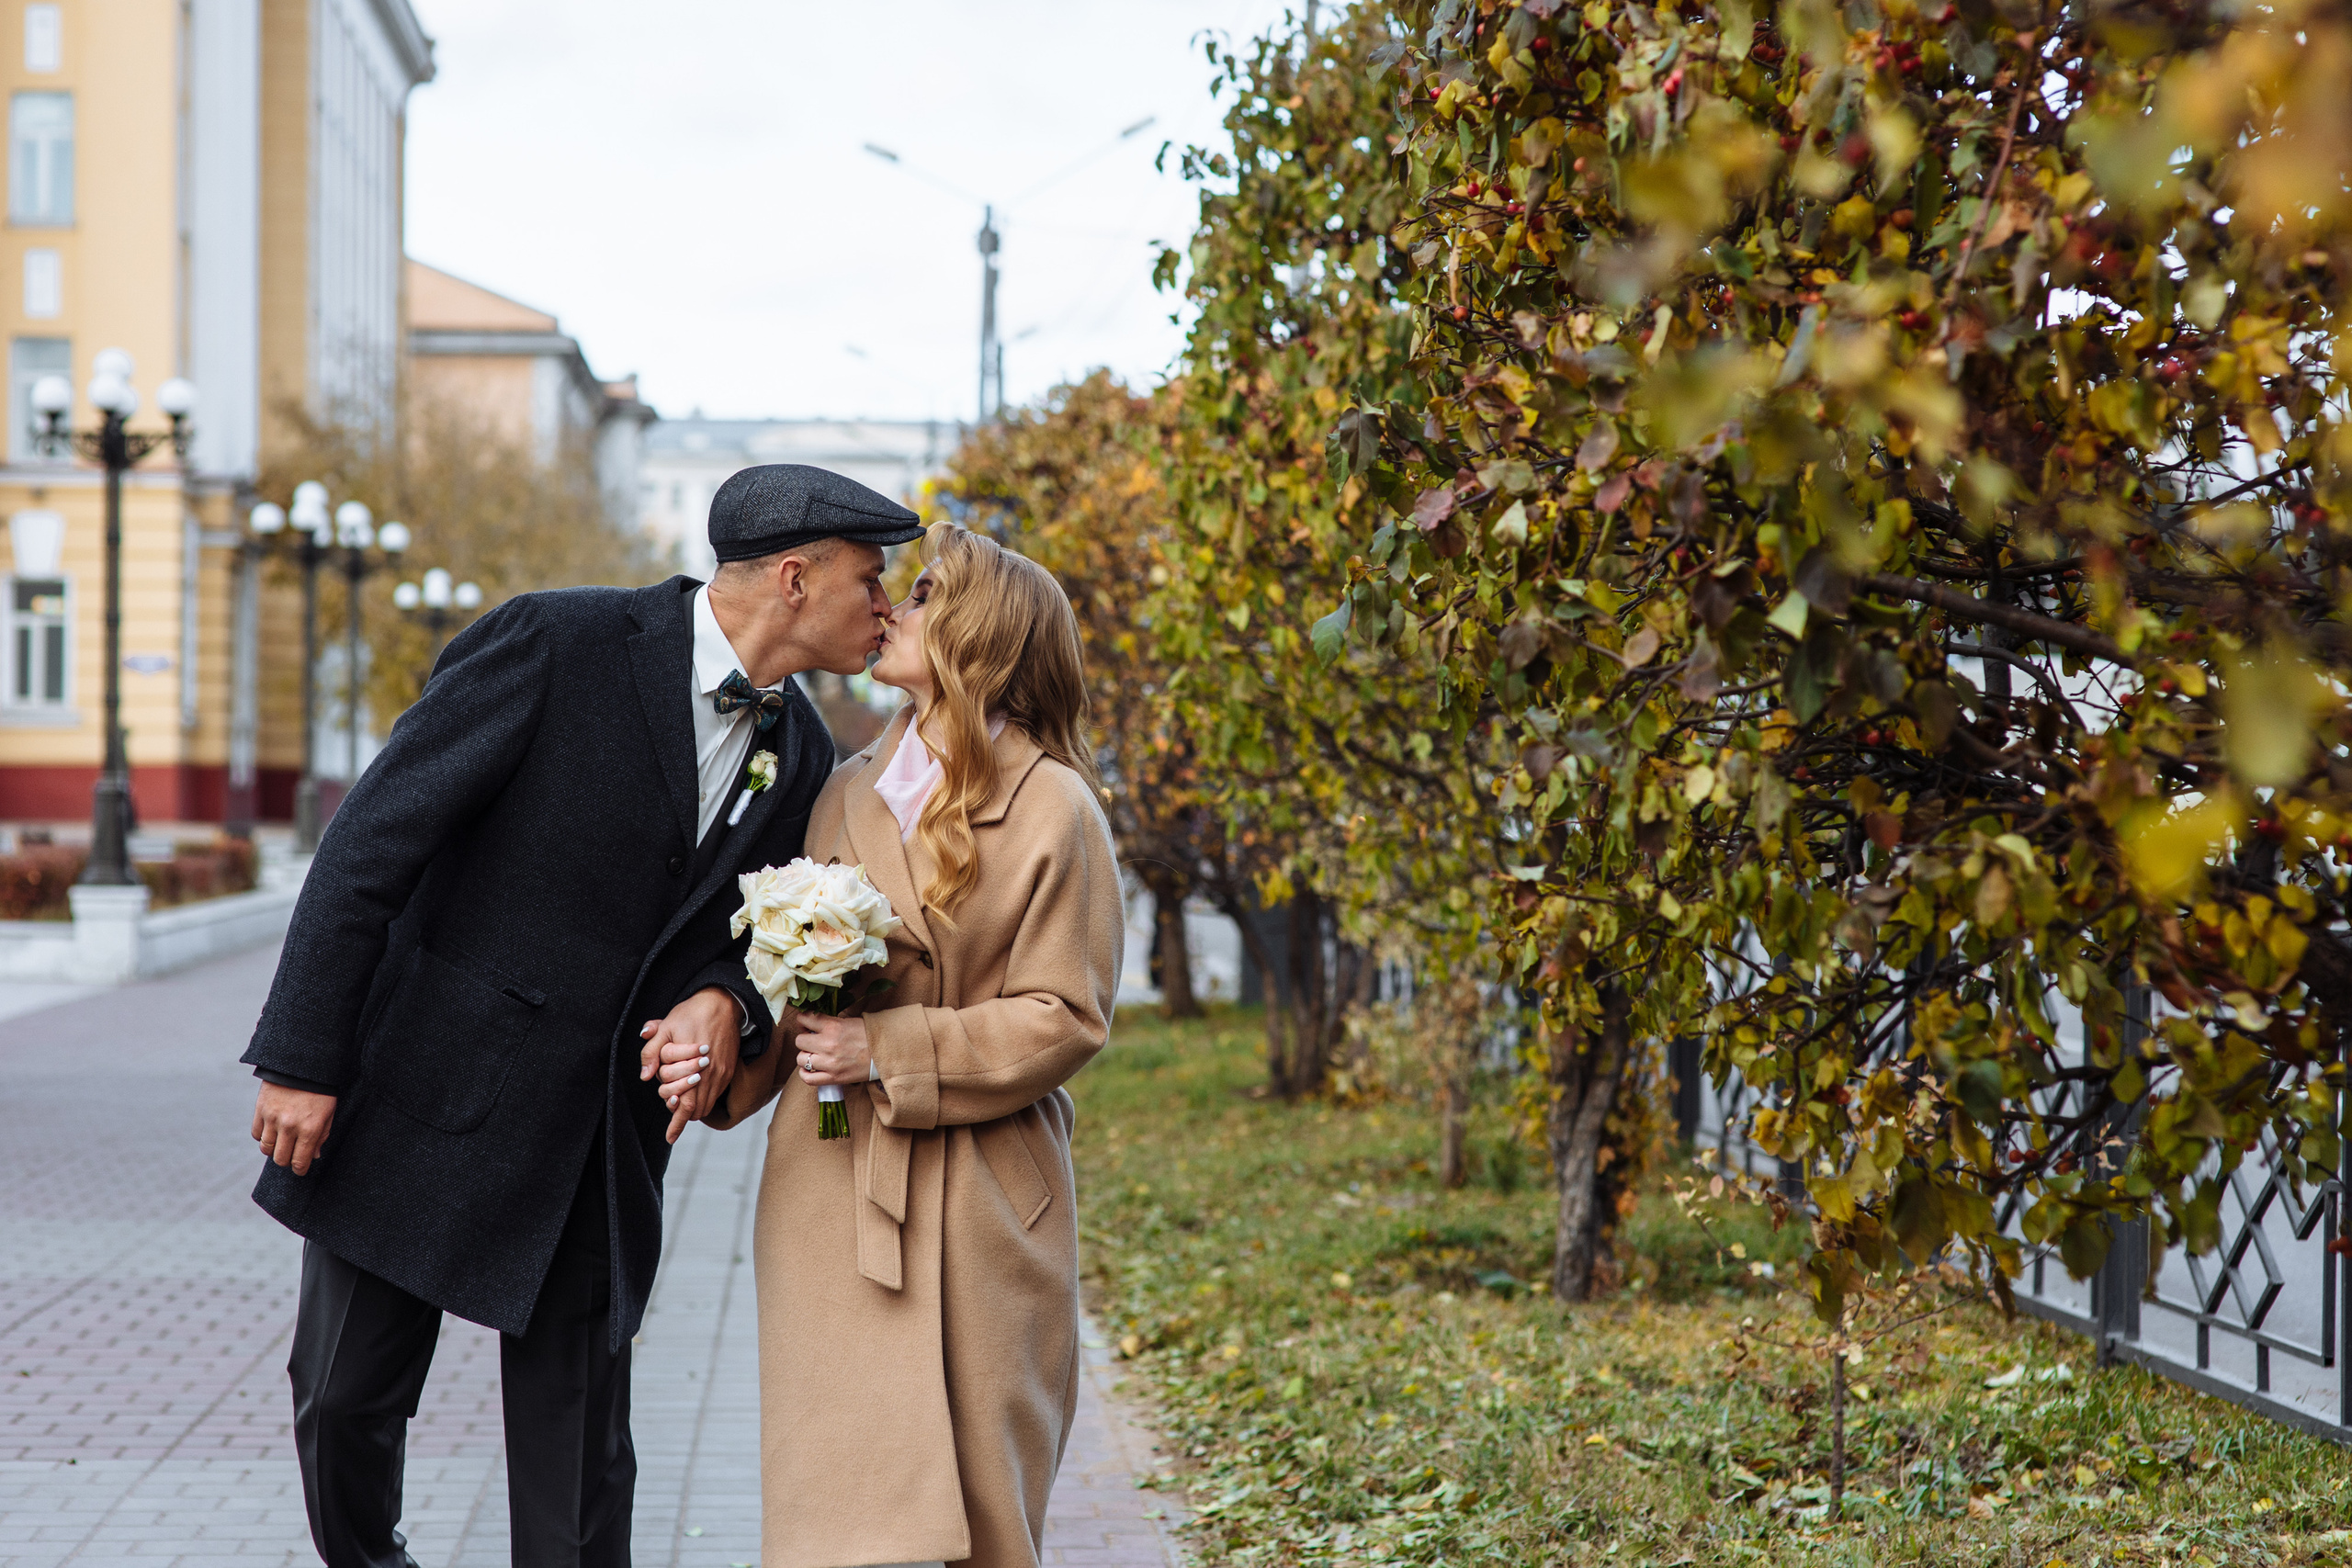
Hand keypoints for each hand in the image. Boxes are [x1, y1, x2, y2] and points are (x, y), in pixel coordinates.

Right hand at [252, 1084, 336, 1175]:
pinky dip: (262, 1136)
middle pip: (280, 1159)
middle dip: (287, 1161)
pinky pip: (256, 1134)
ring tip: (281, 1143)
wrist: (303, 1064)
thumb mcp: (329, 1113)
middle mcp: (289, 1126)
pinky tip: (271, 1132)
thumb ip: (322, 1136)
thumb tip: (314, 1156)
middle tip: (291, 1156)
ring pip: (266, 1149)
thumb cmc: (321, 1090)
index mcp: (310, 1129)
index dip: (300, 1170)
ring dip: (273, 1150)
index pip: (300, 1162)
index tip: (300, 1169)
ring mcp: (272, 1118)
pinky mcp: (260, 1110)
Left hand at [638, 987, 742, 1143]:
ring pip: (707, 1104)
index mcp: (692, 1064)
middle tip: (672, 1116)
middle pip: (697, 1109)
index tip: (670, 1137)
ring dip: (693, 1109)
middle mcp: (710, 1072)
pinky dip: (705, 1099)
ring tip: (681, 1104)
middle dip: (682, 1117)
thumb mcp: (665, 1027)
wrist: (723, 1003)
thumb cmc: (691, 1014)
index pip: (686, 1103)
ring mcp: (722, 1072)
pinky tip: (695, 1092)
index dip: (676, 1122)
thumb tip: (645, 1076)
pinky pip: (716, 1094)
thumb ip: (651, 1052)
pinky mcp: (728, 1069)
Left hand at [793, 1013, 871, 1086]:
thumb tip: (812, 1025)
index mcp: (833, 1026)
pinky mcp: (833, 1078)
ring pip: (800, 1059)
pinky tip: (810, 1069)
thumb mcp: (849, 1021)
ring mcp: (829, 1063)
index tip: (806, 1025)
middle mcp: (828, 1044)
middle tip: (813, 1041)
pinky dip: (805, 1074)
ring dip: (806, 1056)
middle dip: (805, 1040)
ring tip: (815, 1055)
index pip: (804, 1019)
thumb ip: (829, 1022)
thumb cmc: (870, 1035)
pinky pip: (807, 1079)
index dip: (802, 1021)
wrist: (887, 1053)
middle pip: (799, 1041)